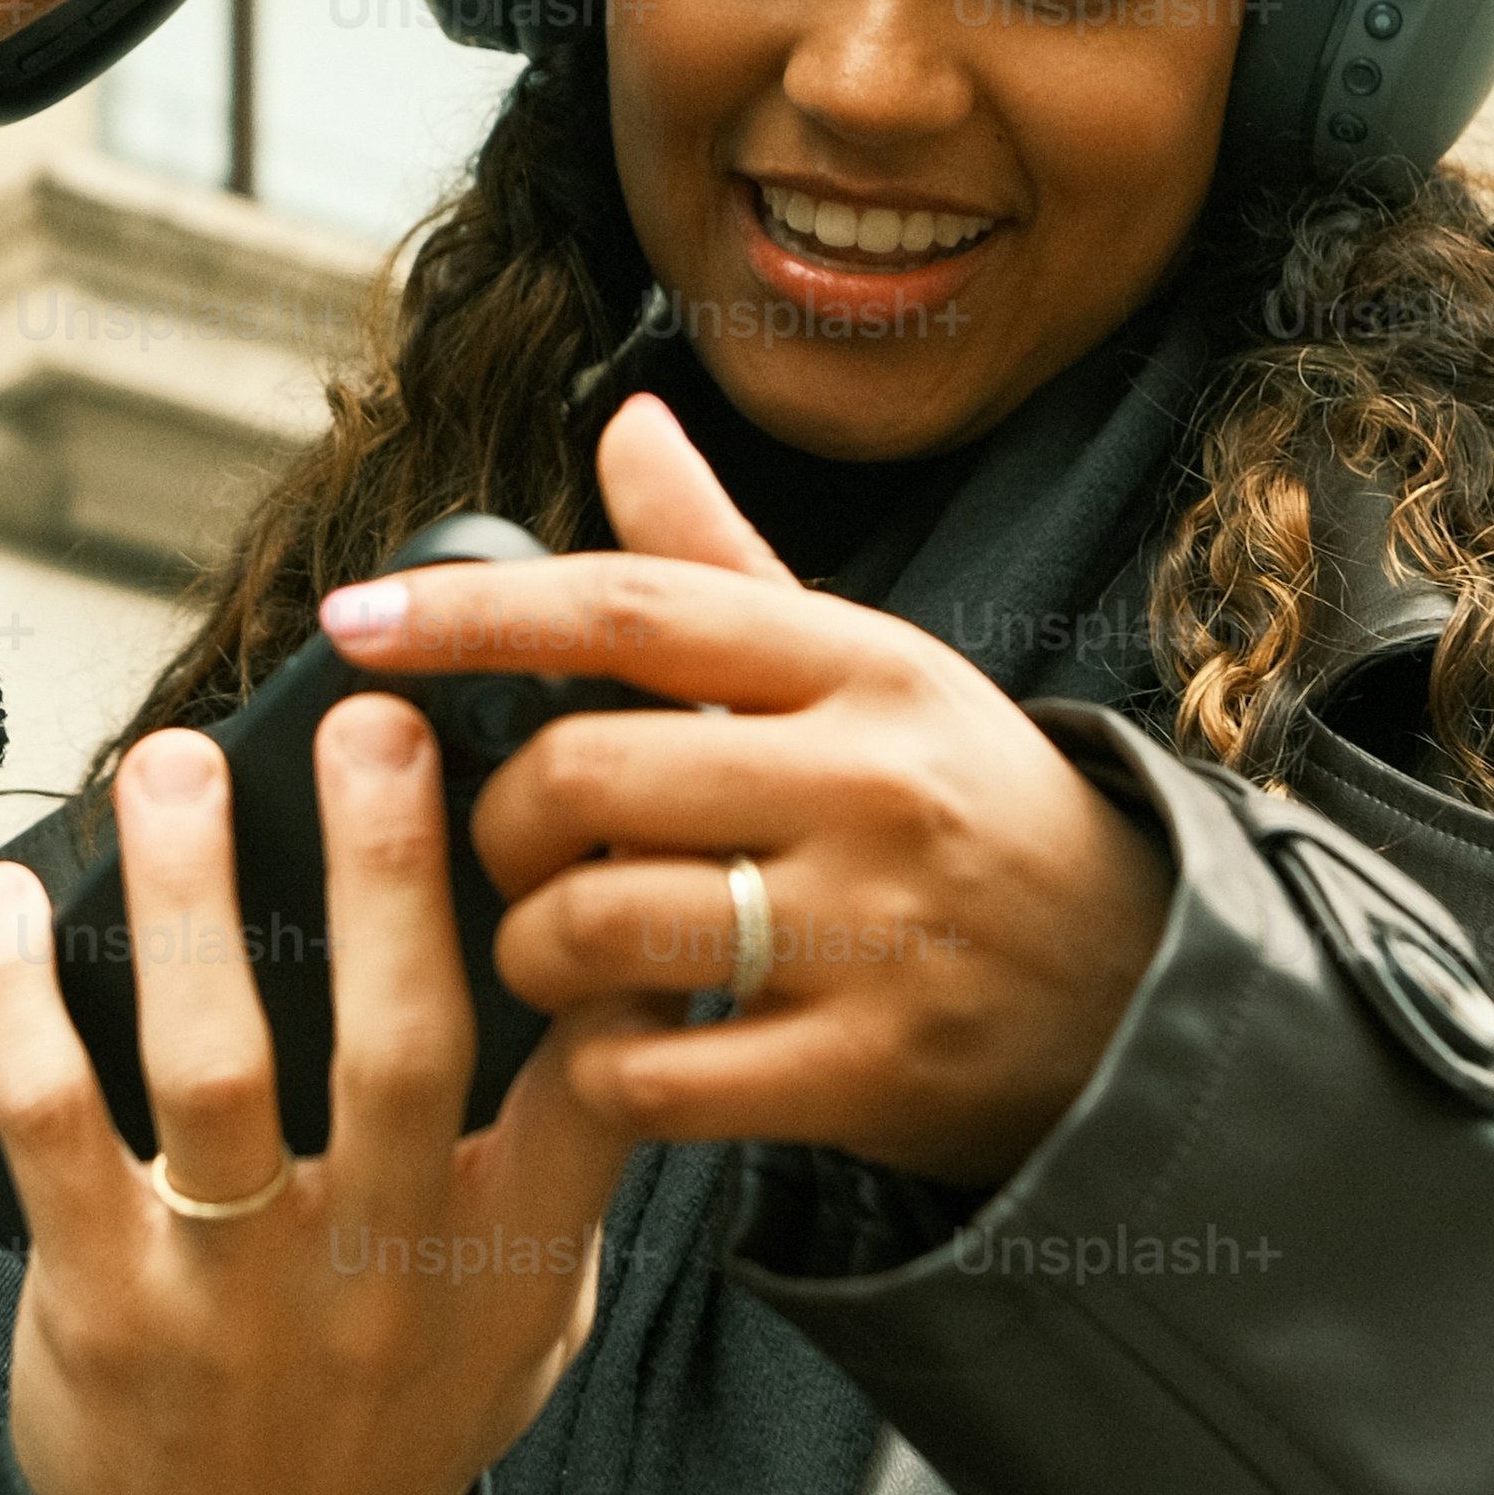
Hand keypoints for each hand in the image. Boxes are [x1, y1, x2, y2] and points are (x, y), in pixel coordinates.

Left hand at [0, 701, 629, 1494]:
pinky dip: (19, 1003)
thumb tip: (602, 967)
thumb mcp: (525, 1323)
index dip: (606, 964)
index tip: (596, 824)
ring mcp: (239, 1290)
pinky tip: (3, 895)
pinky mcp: (104, 1305)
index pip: (592, 1095)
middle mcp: (383, 1270)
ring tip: (172, 763)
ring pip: (217, 1066)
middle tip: (376, 723)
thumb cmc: (388, 1416)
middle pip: (403, 1045)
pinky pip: (54, 1128)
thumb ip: (563, 1165)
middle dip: (390, 874)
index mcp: (506, 1258)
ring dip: (191, 901)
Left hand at [318, 393, 1171, 1190]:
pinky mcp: (866, 1072)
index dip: (472, 612)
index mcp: (860, 666)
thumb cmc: (963, 808)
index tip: (352, 619)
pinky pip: (653, 1072)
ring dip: (529, 951)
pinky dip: (597, 1064)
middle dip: (499, 825)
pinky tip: (615, 1047)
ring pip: (600, 925)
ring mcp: (874, 932)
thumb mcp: (866, 670)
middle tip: (508, 852)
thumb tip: (625, 422)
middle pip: (586, 775)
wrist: (1140, 991)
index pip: (630, 608)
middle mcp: (871, 784)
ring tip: (552, 954)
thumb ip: (722, 564)